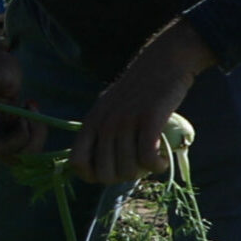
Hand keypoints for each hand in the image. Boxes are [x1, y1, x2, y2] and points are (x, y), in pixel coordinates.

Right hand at [0, 24, 44, 162]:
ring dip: (37, 135)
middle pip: (17, 158)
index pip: (3, 149)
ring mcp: (1, 144)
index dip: (21, 135)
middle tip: (34, 108)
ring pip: (26, 158)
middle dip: (34, 137)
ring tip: (32, 108)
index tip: (25, 110)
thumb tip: (0, 84)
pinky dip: (37, 134)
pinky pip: (30, 150)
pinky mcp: (12, 142)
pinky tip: (33, 114)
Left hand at [69, 20, 217, 184]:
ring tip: (152, 159)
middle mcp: (104, 123)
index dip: (92, 176)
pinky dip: (157, 166)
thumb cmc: (138, 91)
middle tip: (137, 166)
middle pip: (105, 174)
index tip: (110, 171)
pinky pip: (148, 158)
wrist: (163, 63)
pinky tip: (162, 160)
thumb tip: (96, 169)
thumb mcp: (108, 109)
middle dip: (122, 177)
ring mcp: (125, 121)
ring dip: (143, 171)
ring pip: (128, 169)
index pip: (77, 163)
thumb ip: (99, 133)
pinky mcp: (148, 119)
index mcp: (91, 122)